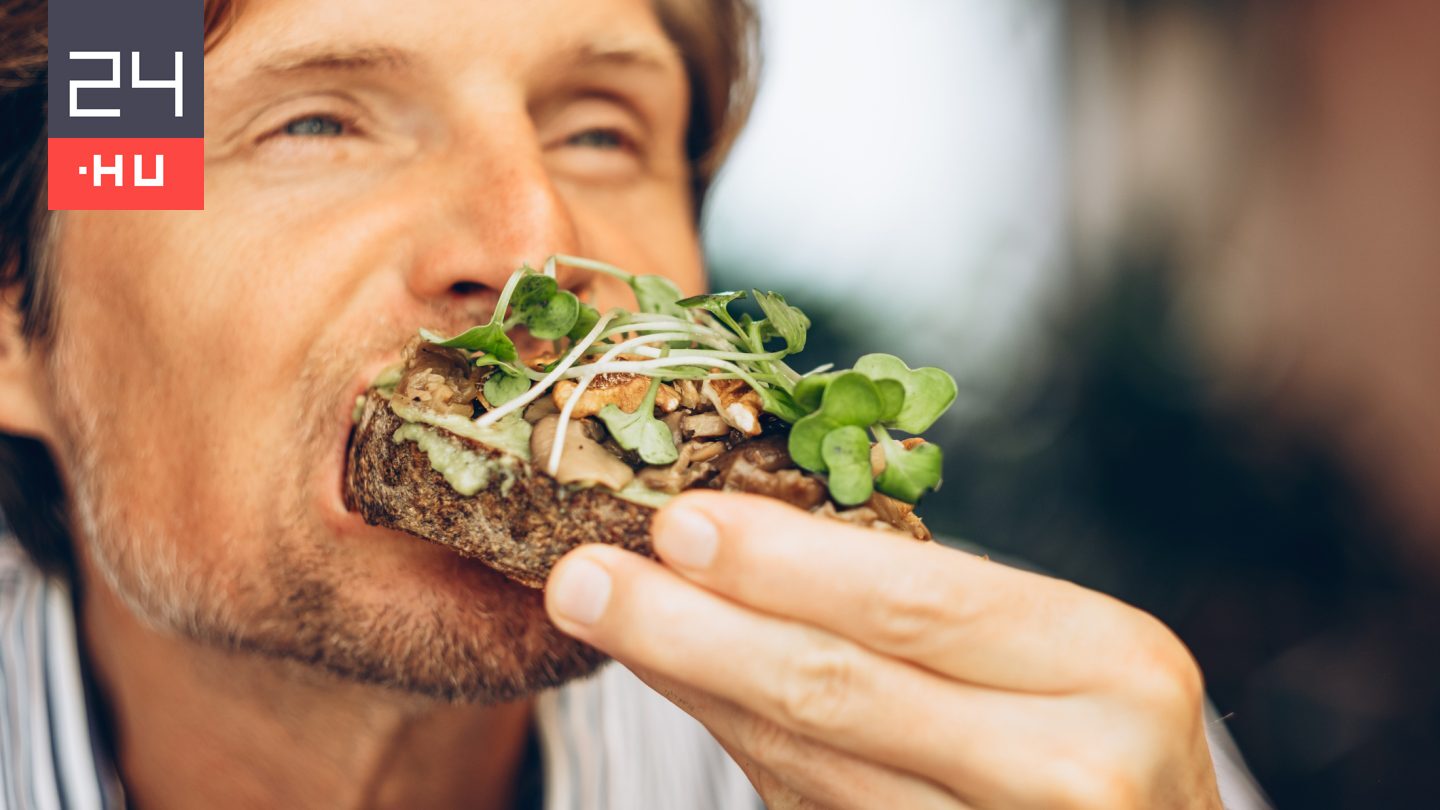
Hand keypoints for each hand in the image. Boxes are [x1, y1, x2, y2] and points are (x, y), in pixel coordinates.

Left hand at [544, 491, 1222, 808]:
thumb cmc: (1095, 729)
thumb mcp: (1054, 651)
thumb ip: (923, 607)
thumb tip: (741, 537)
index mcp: (1111, 663)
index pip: (920, 600)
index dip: (785, 564)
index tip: (675, 522)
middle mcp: (1076, 768)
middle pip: (846, 689)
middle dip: (697, 630)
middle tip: (587, 577)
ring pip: (812, 768)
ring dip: (698, 691)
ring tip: (612, 624)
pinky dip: (744, 750)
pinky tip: (686, 695)